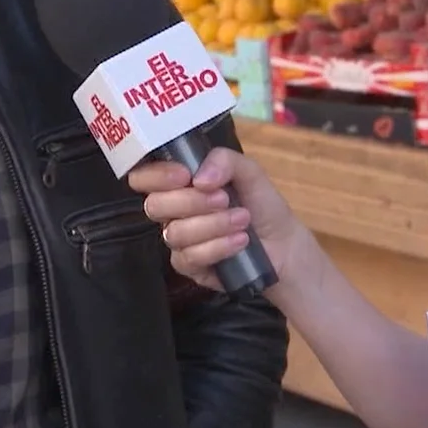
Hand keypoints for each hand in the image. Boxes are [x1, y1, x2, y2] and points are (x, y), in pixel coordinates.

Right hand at [129, 147, 311, 292]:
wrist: (283, 244)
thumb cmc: (261, 204)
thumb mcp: (249, 172)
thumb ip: (224, 160)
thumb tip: (200, 178)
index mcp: (180, 183)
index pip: (144, 177)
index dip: (157, 175)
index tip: (185, 175)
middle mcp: (173, 211)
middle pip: (154, 206)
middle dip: (192, 201)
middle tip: (224, 199)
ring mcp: (179, 240)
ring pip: (175, 233)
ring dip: (212, 225)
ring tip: (242, 220)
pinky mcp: (189, 267)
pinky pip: (188, 258)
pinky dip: (217, 247)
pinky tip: (240, 241)